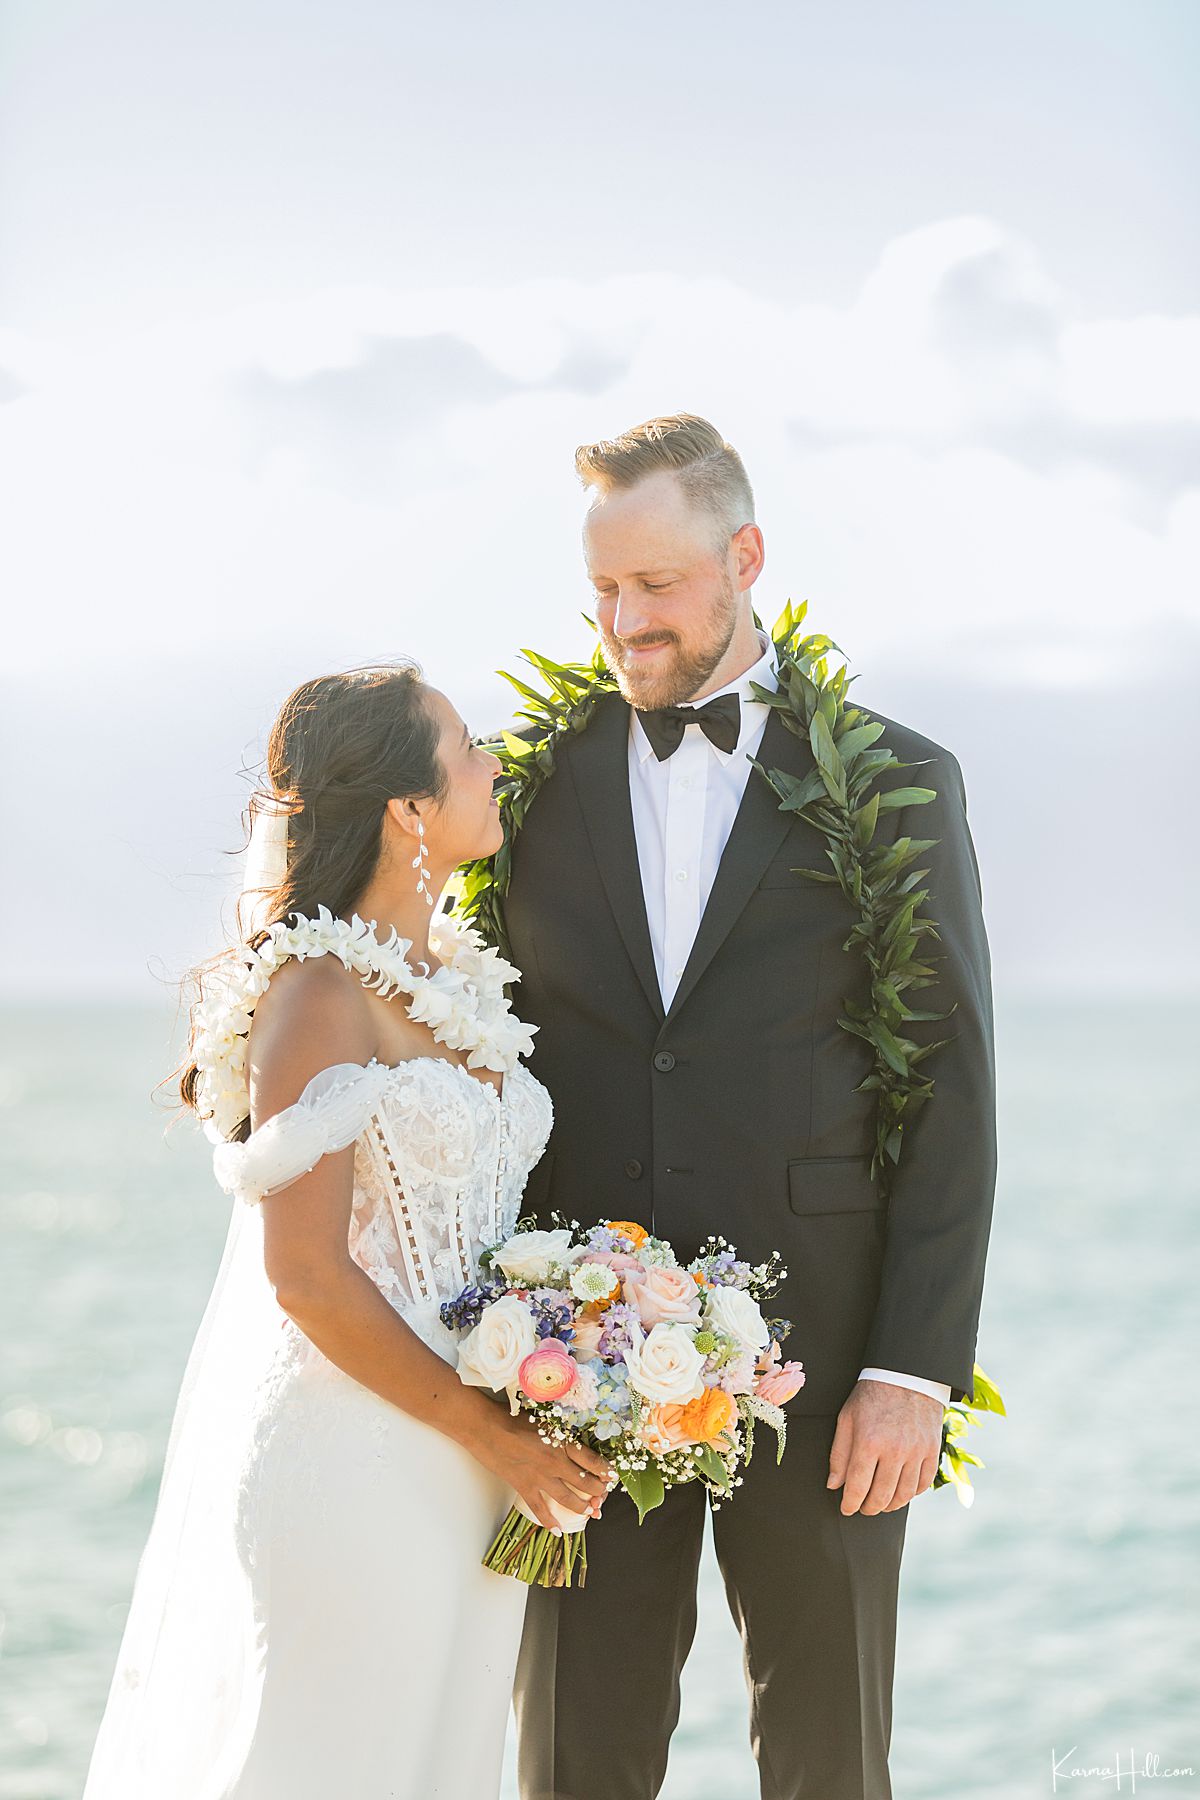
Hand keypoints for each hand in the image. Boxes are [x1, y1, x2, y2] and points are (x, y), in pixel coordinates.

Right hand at [474, 1407, 613, 1531]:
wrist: (487, 1427)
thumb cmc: (513, 1417)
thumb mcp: (545, 1419)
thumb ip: (560, 1432)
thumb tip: (571, 1441)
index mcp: (563, 1442)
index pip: (593, 1461)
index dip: (605, 1471)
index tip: (611, 1476)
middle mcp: (556, 1462)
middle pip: (585, 1483)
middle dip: (598, 1493)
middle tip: (603, 1497)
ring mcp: (540, 1477)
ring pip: (568, 1499)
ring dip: (581, 1508)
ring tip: (590, 1512)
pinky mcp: (524, 1487)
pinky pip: (540, 1509)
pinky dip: (549, 1521)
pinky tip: (557, 1530)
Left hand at [826, 1379, 942, 1515]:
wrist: (907, 1374)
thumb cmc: (872, 1395)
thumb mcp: (847, 1418)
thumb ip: (839, 1454)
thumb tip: (834, 1484)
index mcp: (869, 1442)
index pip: (857, 1487)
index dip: (850, 1504)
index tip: (846, 1509)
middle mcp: (894, 1450)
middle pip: (881, 1496)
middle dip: (869, 1508)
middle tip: (863, 1508)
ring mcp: (916, 1451)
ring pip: (903, 1495)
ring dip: (890, 1505)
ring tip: (881, 1504)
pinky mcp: (932, 1450)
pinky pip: (923, 1484)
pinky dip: (911, 1494)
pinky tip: (901, 1492)